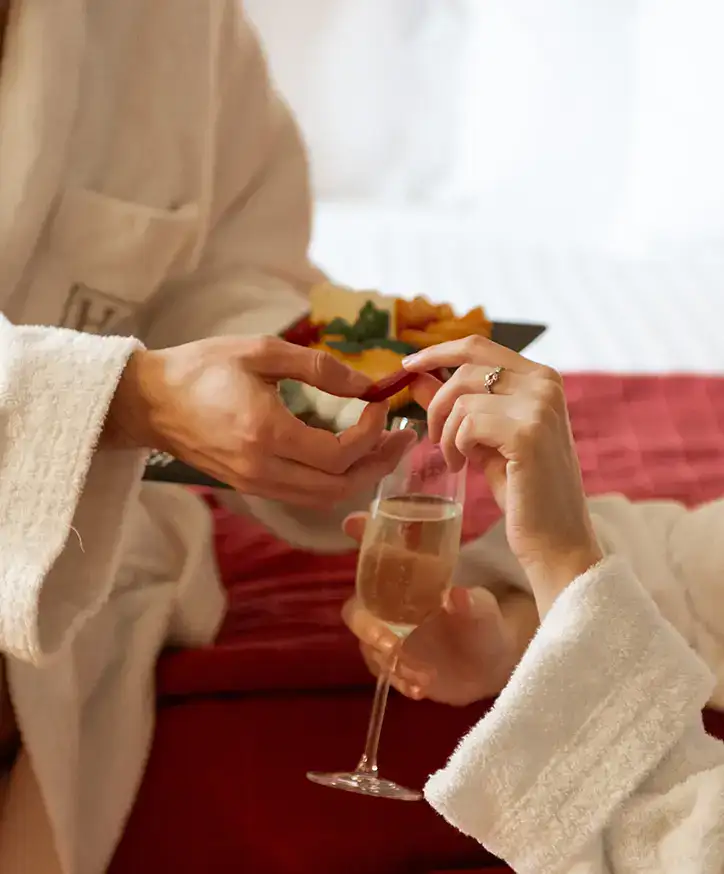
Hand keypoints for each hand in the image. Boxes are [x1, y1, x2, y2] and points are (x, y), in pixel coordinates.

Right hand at [105, 336, 414, 506]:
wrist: (151, 402)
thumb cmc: (203, 368)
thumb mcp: (262, 352)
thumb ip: (319, 367)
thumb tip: (365, 385)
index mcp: (265, 432)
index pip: (339, 453)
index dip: (371, 432)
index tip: (379, 403)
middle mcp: (262, 468)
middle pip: (339, 486)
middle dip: (378, 464)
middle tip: (402, 437)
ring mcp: (255, 483)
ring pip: (324, 498)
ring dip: (360, 477)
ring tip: (383, 448)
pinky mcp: (250, 486)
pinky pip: (304, 495)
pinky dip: (334, 481)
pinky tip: (347, 457)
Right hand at [341, 513, 538, 705]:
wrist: (489, 663)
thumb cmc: (483, 621)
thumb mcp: (484, 612)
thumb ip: (473, 604)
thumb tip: (457, 595)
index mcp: (410, 573)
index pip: (378, 547)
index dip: (361, 532)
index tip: (352, 522)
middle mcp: (389, 599)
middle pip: (358, 606)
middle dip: (368, 625)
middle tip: (392, 645)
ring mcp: (386, 631)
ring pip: (366, 642)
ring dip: (387, 658)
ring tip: (423, 676)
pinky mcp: (390, 661)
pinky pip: (380, 670)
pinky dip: (396, 679)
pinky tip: (418, 689)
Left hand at [403, 337, 601, 611]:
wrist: (555, 538)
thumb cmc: (522, 491)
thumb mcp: (483, 438)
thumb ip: (456, 405)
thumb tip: (417, 376)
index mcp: (540, 378)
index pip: (478, 346)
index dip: (436, 352)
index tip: (407, 366)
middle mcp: (545, 383)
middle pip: (463, 370)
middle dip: (436, 405)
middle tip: (434, 440)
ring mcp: (540, 404)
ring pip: (461, 399)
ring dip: (446, 434)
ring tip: (457, 460)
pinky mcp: (528, 431)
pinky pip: (467, 423)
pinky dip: (456, 446)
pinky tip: (465, 467)